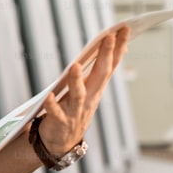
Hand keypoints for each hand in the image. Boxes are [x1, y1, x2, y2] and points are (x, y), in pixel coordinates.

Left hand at [38, 26, 128, 155]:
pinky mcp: (60, 122)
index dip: (118, 48)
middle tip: (109, 37)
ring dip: (77, 80)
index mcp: (95, 89)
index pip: (110, 65)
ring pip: (78, 94)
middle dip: (105, 56)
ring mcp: (75, 111)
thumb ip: (94, 73)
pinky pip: (56, 112)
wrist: (61, 142)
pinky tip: (48, 95)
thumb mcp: (87, 91)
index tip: (124, 29)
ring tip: (75, 66)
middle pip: (99, 75)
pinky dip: (52, 104)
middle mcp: (89, 99)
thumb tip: (106, 51)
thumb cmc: (72, 111)